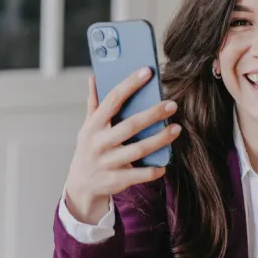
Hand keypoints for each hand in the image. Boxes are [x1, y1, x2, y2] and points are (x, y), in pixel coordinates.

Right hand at [64, 67, 180, 224]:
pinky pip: (139, 174)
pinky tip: (165, 164)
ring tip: (177, 129)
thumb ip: (93, 103)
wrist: (80, 185)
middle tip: (172, 105)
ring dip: (159, 140)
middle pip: (129, 126)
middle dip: (152, 114)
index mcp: (93, 125)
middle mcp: (99, 143)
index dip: (130, 85)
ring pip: (138, 150)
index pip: (112, 100)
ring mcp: (107, 162)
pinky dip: (153, 170)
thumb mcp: (87, 127)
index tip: (147, 72)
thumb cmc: (89, 149)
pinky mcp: (115, 180)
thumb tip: (94, 77)